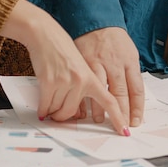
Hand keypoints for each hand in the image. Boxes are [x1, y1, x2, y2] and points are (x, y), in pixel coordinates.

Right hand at [0, 0, 129, 135]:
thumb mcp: (84, 66)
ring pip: (59, 111)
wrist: (46, 35)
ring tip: (49, 107)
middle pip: (75, 114)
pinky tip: (42, 110)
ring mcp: (66, 81)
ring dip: (53, 113)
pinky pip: (47, 106)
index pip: (111, 101)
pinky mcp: (50, 82)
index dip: (118, 118)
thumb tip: (83, 111)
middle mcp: (82, 80)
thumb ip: (87, 86)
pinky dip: (43, 110)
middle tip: (59, 117)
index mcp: (94, 77)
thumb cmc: (64, 50)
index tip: (125, 132)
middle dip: (64, 118)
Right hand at [74, 27, 144, 126]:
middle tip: (119, 126)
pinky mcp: (80, 63)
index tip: (134, 122)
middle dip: (120, 113)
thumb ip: (129, 74)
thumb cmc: (112, 39)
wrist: (93, 20)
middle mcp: (113, 63)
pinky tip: (80, 109)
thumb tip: (132, 97)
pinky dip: (80, 99)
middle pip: (119, 93)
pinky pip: (81, 85)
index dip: (136, 108)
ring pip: (99, 91)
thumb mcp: (128, 53)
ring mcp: (96, 63)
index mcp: (128, 61)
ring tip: (99, 120)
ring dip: (98, 109)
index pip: (136, 90)